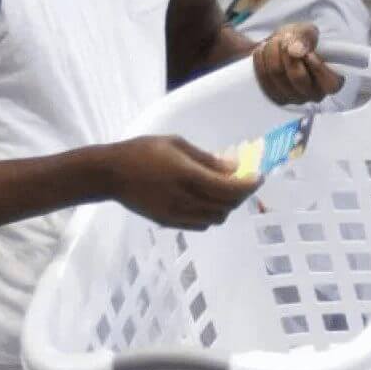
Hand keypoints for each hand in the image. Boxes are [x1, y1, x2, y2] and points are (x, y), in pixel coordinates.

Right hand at [103, 136, 261, 230]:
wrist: (110, 174)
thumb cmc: (142, 151)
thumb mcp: (176, 144)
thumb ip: (206, 159)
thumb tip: (233, 168)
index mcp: (187, 176)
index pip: (230, 187)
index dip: (250, 184)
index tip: (260, 176)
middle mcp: (185, 199)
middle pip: (227, 205)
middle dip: (242, 194)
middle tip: (246, 181)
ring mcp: (176, 214)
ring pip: (216, 218)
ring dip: (228, 206)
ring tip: (227, 191)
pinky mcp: (168, 222)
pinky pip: (200, 225)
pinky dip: (212, 215)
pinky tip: (208, 201)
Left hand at [254, 23, 344, 104]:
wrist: (278, 47)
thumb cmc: (299, 41)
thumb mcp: (306, 32)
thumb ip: (305, 39)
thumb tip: (296, 51)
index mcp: (330, 81)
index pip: (331, 84)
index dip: (319, 69)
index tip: (309, 53)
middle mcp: (314, 94)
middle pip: (298, 77)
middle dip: (288, 53)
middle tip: (284, 39)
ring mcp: (294, 98)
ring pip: (278, 75)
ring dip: (272, 53)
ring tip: (274, 41)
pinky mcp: (276, 97)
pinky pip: (263, 79)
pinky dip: (261, 61)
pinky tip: (262, 50)